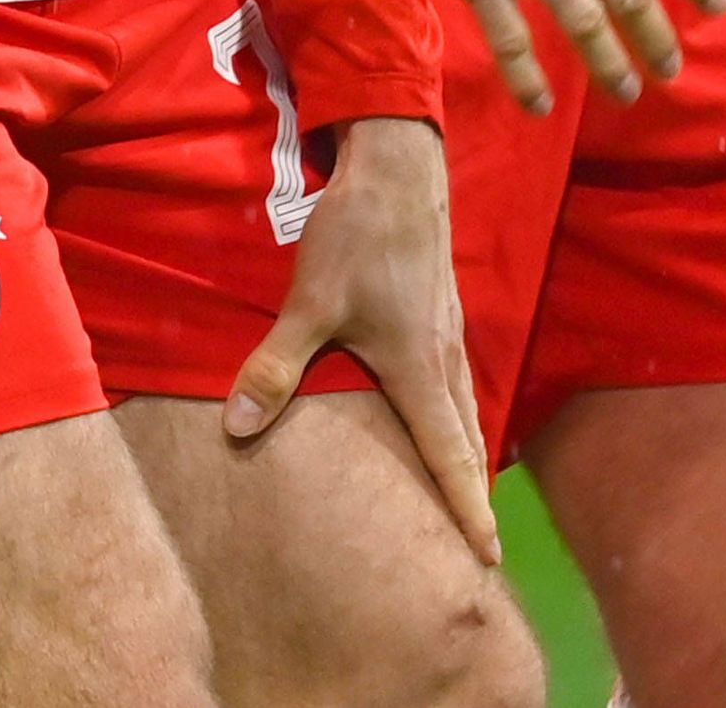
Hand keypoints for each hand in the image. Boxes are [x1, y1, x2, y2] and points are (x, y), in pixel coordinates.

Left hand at [226, 117, 498, 564]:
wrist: (398, 169)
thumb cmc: (358, 237)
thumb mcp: (309, 303)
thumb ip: (274, 368)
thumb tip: (235, 429)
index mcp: (419, 370)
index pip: (450, 457)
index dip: (468, 510)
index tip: (490, 557)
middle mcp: (445, 360)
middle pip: (467, 443)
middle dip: (472, 496)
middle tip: (481, 547)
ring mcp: (450, 334)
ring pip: (465, 410)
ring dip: (466, 456)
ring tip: (464, 495)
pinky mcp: (443, 312)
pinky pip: (457, 383)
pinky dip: (458, 416)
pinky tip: (441, 417)